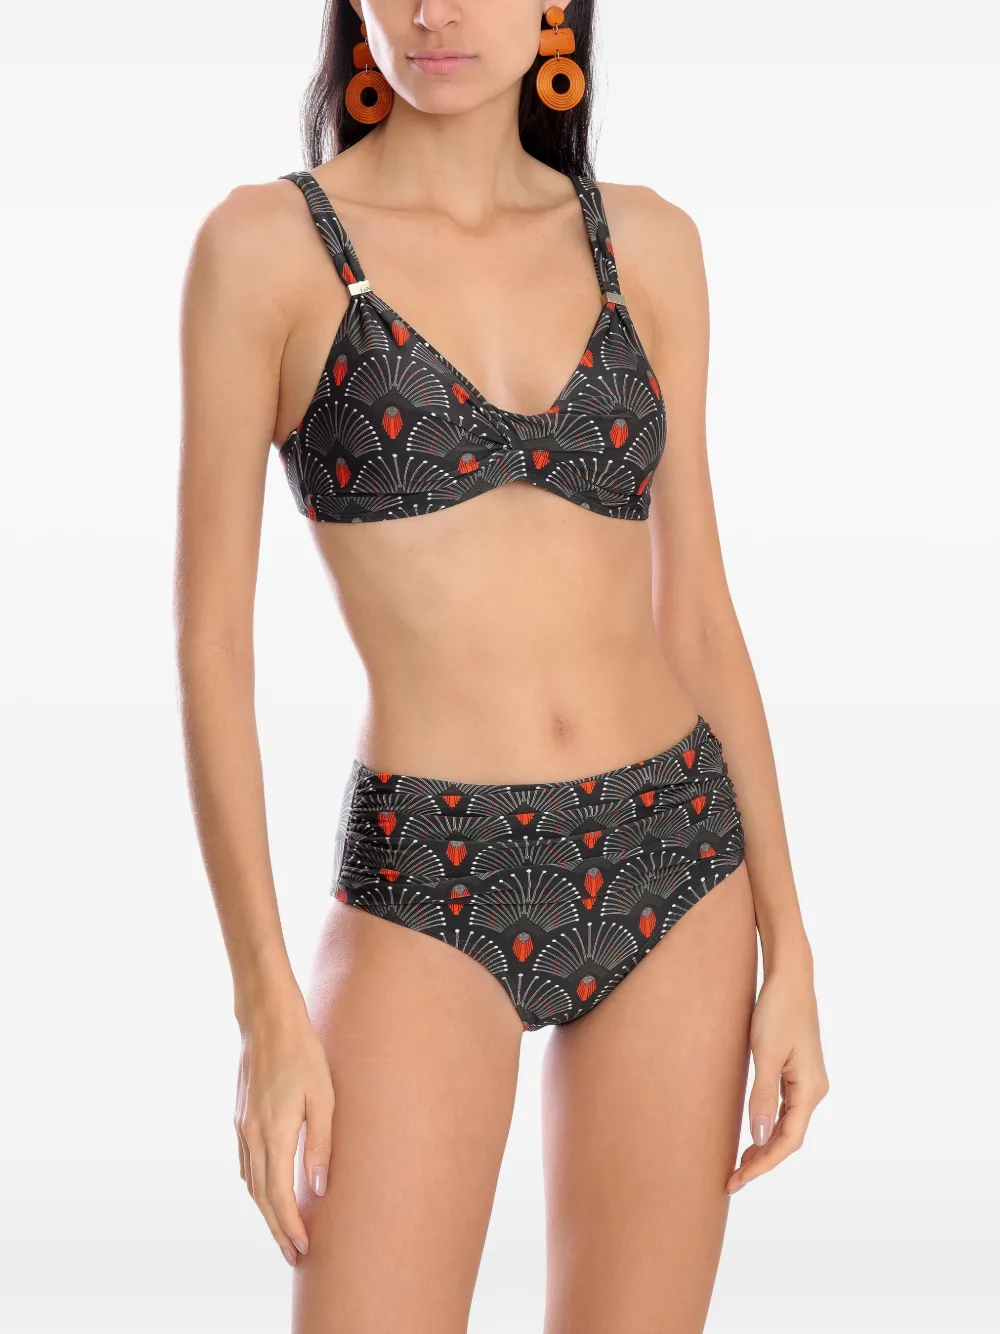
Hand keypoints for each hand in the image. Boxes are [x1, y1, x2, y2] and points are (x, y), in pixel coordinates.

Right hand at [234, 995, 334, 1264]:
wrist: (266, 1019)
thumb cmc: (303, 1052)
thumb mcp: (324, 1096)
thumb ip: (321, 1144)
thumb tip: (317, 1188)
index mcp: (274, 1133)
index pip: (278, 1196)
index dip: (290, 1226)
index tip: (303, 1248)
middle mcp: (252, 1135)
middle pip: (261, 1197)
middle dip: (277, 1229)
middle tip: (294, 1255)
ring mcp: (242, 1126)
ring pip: (251, 1183)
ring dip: (266, 1211)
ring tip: (284, 1230)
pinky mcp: (240, 1117)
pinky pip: (245, 1164)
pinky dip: (256, 1186)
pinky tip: (267, 1191)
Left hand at [727, 957, 827, 1193]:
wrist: (789, 976)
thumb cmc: (777, 1009)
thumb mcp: (765, 1053)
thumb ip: (762, 1097)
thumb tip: (760, 1137)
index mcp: (810, 1089)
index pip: (788, 1141)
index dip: (763, 1164)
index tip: (738, 1179)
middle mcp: (813, 1089)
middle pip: (789, 1137)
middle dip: (762, 1160)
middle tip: (732, 1179)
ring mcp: (806, 1080)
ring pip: (786, 1124)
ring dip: (764, 1144)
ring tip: (738, 1163)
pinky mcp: (796, 1070)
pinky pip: (783, 1107)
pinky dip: (768, 1124)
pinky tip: (753, 1130)